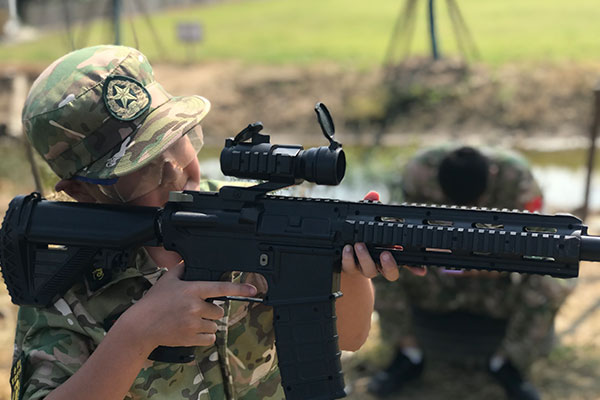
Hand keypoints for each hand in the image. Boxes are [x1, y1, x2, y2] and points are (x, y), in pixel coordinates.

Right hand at [119, 262, 256, 350]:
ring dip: (206, 324)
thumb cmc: (153, 302)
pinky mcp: (191, 338)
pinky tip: (191, 331)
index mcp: (192, 290)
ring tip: (189, 321)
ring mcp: (193, 323)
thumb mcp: (167, 280)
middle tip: (194, 310)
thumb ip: (182, 270)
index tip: (253, 289)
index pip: (220, 287)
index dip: (239, 288)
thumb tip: (190, 262)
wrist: (141, 326)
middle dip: (210, 311)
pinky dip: (204, 336)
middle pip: (219, 311)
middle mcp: (195, 306)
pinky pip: (209, 338)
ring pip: (214, 325)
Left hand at [341, 191, 425, 281]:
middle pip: (391, 273)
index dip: (415, 267)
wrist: (344, 252)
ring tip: (359, 245)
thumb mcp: (368, 221)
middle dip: (389, 265)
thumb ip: (372, 208)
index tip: (420, 269)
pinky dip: (348, 258)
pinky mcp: (349, 267)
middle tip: (385, 253)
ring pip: (369, 270)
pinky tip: (347, 248)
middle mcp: (378, 264)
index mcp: (389, 254)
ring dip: (365, 258)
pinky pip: (349, 266)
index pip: (406, 262)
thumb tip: (374, 194)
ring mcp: (364, 267)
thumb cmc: (361, 236)